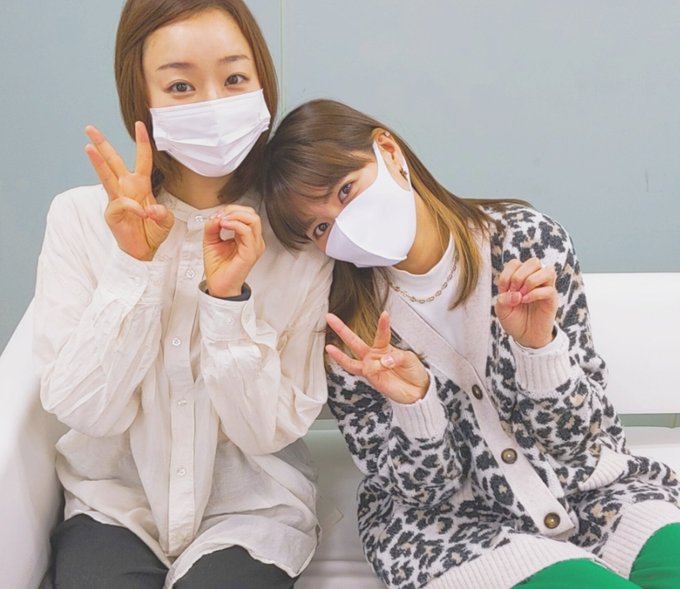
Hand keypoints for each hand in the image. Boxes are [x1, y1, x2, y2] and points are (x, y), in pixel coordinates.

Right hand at [85, 122, 173, 260]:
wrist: (144, 250)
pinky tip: (140, 214)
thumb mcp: (166, 221)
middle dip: (102, 144)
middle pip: (113, 161)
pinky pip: (122, 203)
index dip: (141, 142)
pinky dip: (133, 208)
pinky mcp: (112, 212)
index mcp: (141, 184)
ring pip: (106, 175)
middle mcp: (127, 187)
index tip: (139, 124)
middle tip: (90, 128)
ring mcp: (118, 198)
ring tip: (88, 147)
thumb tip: (150, 209)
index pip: (142, 158)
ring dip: (98, 161)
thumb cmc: (153, 231)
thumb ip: (162, 213)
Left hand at [203, 205, 264, 297]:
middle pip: (252, 214)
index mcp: (247, 237)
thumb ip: (212, 226)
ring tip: (222, 220)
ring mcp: (254, 247)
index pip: (247, 214)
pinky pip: (247, 232)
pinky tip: (224, 225)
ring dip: (235, 215)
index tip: (217, 215)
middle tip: (220, 216)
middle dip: (234, 210)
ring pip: (253, 219)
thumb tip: (216, 216)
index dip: (232, 210)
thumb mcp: (211, 240)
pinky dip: (235, 224)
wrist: (218, 285)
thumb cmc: (218, 267)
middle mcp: (254, 241)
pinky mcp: (250, 253)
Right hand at [325, 311, 429, 403]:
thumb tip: (383, 361)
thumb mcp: (408, 358)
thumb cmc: (413, 372)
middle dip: (341, 329)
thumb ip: (395, 357)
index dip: (383, 324)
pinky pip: (366, 370)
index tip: (384, 313)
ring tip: (329, 347)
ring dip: (340, 355)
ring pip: (350, 360)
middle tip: (329, 317)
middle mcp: (373, 356)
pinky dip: (373, 367)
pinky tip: (382, 366)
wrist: (418, 391)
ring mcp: (370, 367)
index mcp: (384, 347)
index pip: (381, 333)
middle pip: (353, 341)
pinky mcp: (371, 379)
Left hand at [495, 257, 557, 348]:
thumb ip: (502, 299)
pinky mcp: (552, 299)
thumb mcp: (502, 310)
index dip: (507, 275)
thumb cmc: (514, 320)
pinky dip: (534, 294)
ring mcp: (545, 288)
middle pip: (534, 261)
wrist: (526, 337)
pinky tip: (525, 301)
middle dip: (519, 275)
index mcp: (521, 277)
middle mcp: (535, 279)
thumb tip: (514, 293)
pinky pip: (549, 290)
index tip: (503, 291)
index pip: (515, 263)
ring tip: (521, 295)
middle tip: (513, 291)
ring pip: (548, 270)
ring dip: (531, 281)